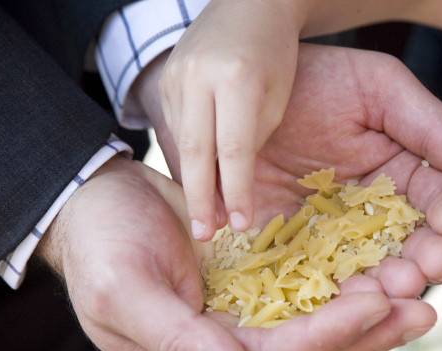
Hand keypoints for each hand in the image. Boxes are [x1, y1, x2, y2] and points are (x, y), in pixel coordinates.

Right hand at [38, 156, 414, 350]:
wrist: (96, 206)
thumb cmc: (99, 248)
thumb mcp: (125, 293)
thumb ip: (180, 342)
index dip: (329, 333)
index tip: (379, 302)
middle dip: (367, 332)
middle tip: (423, 307)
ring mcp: (242, 322)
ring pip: (317, 326)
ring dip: (368, 314)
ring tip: (418, 295)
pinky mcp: (254, 290)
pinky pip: (309, 294)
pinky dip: (345, 286)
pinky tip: (381, 272)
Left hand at [136, 43, 441, 350]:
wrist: (244, 87)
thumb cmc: (318, 77)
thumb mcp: (380, 92)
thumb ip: (437, 131)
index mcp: (406, 176)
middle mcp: (376, 214)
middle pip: (413, 250)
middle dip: (423, 263)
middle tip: (422, 270)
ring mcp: (334, 236)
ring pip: (369, 273)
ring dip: (382, 289)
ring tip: (385, 291)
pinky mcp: (293, 250)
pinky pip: (316, 280)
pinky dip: (329, 296)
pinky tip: (338, 301)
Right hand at [157, 0, 303, 240]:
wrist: (247, 7)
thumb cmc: (274, 57)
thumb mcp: (276, 98)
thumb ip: (252, 138)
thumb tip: (229, 186)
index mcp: (236, 78)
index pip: (233, 149)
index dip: (236, 191)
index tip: (240, 225)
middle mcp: (198, 76)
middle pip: (195, 151)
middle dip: (200, 199)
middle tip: (204, 236)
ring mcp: (176, 77)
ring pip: (181, 143)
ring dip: (192, 183)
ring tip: (204, 219)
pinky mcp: (165, 81)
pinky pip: (175, 128)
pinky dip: (188, 158)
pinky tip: (198, 182)